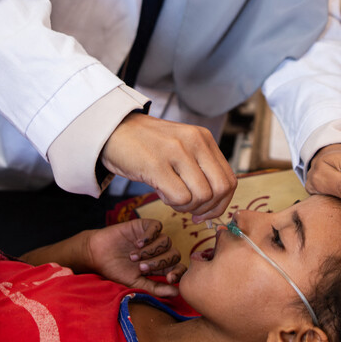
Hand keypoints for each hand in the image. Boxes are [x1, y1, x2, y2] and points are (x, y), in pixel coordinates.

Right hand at [85, 218, 185, 297]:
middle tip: (140, 267)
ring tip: (133, 256)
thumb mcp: (136, 282)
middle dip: (159, 262)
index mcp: (160, 267)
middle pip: (175, 254)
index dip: (179, 273)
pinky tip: (137, 243)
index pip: (179, 268)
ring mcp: (152, 238)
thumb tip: (177, 293)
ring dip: (151, 251)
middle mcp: (159, 251)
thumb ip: (156, 288)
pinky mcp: (144, 225)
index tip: (169, 278)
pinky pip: (157, 226)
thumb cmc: (115, 270)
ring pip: (166, 241)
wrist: (97, 254)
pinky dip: (150, 236)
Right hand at [101, 113, 236, 221]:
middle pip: (221, 189)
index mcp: (203, 138)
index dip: (221, 203)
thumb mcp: (180, 146)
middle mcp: (194, 141)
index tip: (205, 211)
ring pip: (201, 196)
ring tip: (170, 196)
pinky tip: (160, 192)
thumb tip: (215, 202)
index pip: (229, 179)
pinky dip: (172, 203)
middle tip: (190, 210)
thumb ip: (199, 166)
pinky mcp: (157, 164)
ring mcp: (176, 152)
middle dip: (207, 208)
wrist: (112, 130)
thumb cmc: (146, 144)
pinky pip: (180, 198)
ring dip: (187, 207)